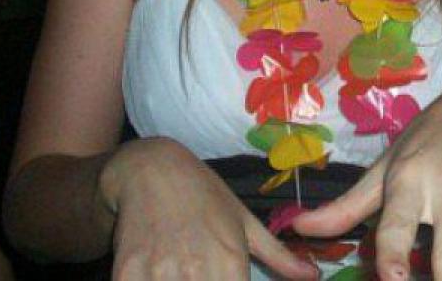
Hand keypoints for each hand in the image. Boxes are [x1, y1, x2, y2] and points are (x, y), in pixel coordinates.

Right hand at [99, 137, 317, 279]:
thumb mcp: (244, 221)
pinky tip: (157, 279)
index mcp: (230, 261)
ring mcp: (159, 273)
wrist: (150, 171)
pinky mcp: (127, 272)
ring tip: (184, 276)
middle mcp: (197, 270)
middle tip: (205, 279)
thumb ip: (278, 256)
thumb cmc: (205, 196)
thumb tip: (314, 276)